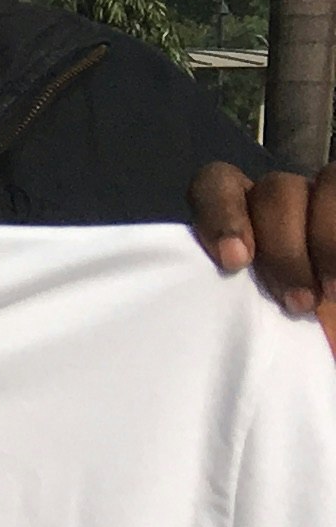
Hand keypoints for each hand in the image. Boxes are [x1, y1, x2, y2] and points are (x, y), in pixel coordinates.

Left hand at [192, 162, 335, 344]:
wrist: (323, 341)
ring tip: (329, 294)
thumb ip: (224, 295)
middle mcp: (282, 206)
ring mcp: (323, 203)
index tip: (233, 262)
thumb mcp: (246, 323)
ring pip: (324, 183)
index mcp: (242, 223)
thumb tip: (204, 295)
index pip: (216, 184)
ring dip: (325, 240)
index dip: (222, 215)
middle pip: (275, 189)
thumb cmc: (284, 343)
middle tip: (297, 303)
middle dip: (286, 248)